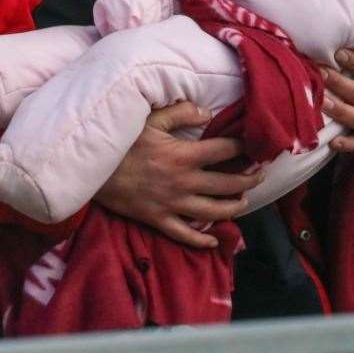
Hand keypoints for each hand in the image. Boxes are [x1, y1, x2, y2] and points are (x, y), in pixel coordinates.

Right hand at [95, 100, 262, 248]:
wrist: (92, 172)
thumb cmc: (122, 143)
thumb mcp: (150, 120)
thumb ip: (180, 113)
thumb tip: (207, 111)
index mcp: (184, 156)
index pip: (224, 151)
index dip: (244, 148)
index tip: (255, 146)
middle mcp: (184, 182)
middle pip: (227, 185)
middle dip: (248, 180)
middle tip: (261, 176)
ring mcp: (173, 204)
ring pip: (213, 212)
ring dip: (234, 207)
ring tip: (244, 202)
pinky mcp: (159, 220)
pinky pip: (185, 234)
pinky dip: (202, 240)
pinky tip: (214, 241)